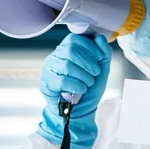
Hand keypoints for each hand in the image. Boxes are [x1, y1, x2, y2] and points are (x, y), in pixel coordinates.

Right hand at [37, 33, 111, 148]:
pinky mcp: (46, 82)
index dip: (91, 48)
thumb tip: (100, 38)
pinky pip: (62, 81)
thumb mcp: (102, 69)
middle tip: (95, 73)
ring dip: (84, 76)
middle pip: (71, 50)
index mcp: (69, 48)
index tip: (100, 58)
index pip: (76, 39)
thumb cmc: (89, 87)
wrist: (80, 109)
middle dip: (89, 63)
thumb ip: (104, 52)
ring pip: (67, 66)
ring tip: (88, 83)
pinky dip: (76, 86)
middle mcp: (56, 55)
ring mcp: (49, 68)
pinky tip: (81, 90)